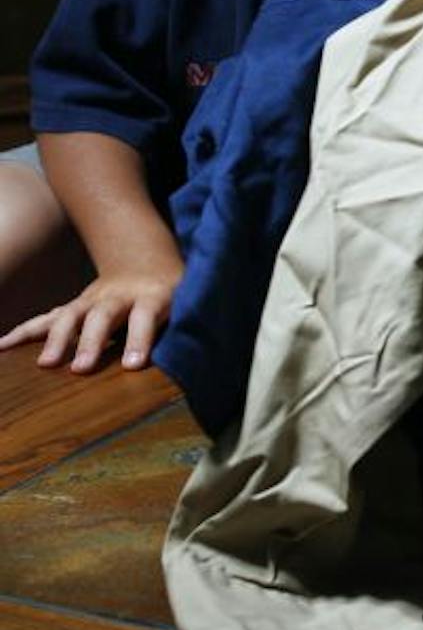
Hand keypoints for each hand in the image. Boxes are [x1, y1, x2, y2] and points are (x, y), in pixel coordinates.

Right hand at [0, 264, 178, 373]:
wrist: (144, 261)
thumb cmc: (170, 290)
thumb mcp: (186, 301)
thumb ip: (184, 325)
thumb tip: (195, 359)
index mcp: (152, 296)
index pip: (146, 317)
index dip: (140, 339)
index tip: (134, 365)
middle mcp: (118, 297)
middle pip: (103, 316)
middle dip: (91, 342)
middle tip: (82, 369)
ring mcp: (90, 301)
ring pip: (70, 316)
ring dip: (56, 339)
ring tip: (46, 364)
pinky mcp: (73, 308)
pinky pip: (45, 320)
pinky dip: (22, 332)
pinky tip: (1, 346)